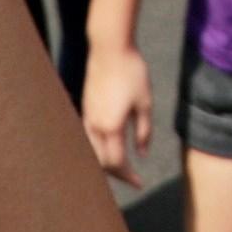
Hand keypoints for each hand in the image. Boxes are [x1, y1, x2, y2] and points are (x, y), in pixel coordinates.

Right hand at [80, 37, 151, 177]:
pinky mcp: (85, 109)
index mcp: (111, 126)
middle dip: (117, 174)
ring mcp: (87, 117)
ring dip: (105, 163)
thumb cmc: (132, 72)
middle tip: (132, 178)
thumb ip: (144, 132)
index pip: (117, 163)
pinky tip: (109, 147)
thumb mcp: (145, 103)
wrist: (110, 48)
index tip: (140, 183)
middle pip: (101, 163)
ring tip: (120, 167)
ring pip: (92, 152)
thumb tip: (142, 153)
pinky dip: (99, 149)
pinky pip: (89, 139)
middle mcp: (95, 126)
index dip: (128, 176)